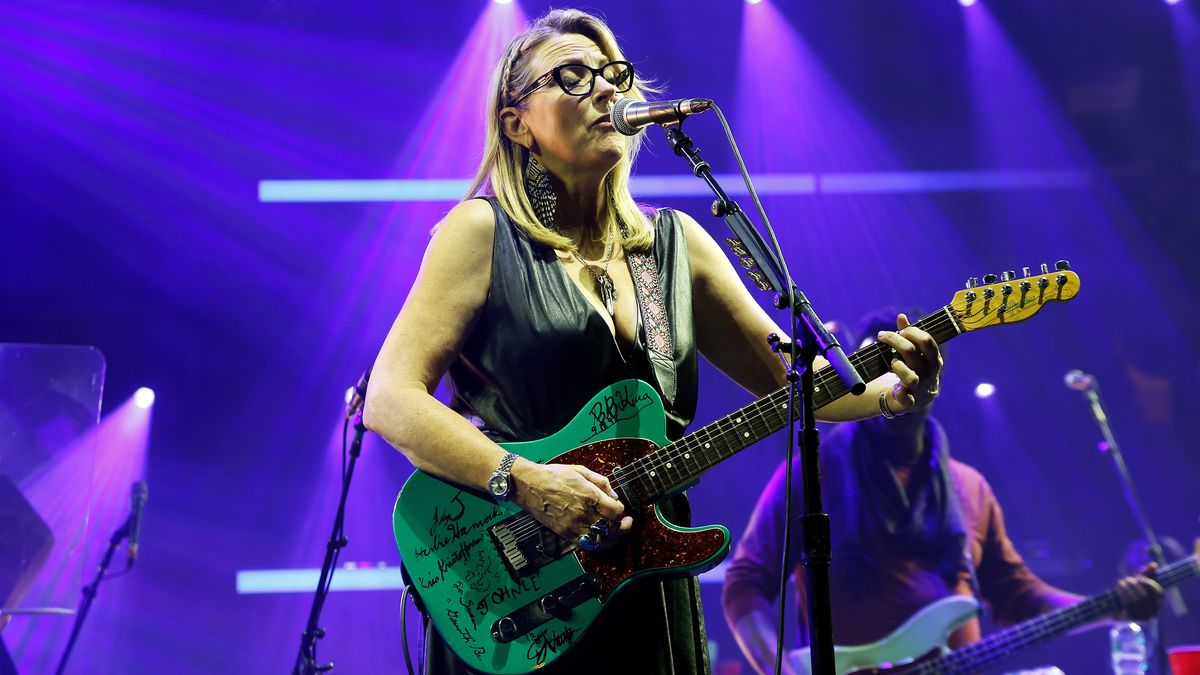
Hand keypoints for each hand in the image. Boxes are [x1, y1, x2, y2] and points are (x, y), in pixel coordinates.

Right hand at [512, 461, 632, 548]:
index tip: (619, 507)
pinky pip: (585, 544)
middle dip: (622, 527)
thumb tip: (613, 495)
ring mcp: (573, 525)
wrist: (529, 485)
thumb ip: (601, 482)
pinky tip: (598, 536)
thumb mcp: (580, 470)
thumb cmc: (554, 475)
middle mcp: (583, 512)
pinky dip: (594, 543)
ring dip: (610, 538)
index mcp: (589, 495)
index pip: (616, 511)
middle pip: (611, 528)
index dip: (621, 510)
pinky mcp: (564, 533)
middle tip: (626, 523)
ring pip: (600, 540)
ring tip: (614, 533)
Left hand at [876, 313, 942, 412]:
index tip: (900, 331)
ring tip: (893, 362)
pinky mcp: (910, 402)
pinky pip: (905, 398)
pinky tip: (895, 388)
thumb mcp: (915, 353)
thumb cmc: (915, 370)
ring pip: (910, 377)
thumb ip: (908, 335)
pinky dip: (899, 393)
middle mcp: (929, 373)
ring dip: (897, 366)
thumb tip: (901, 316)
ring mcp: (920, 388)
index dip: (911, 332)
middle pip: (912, 353)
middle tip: (883, 336)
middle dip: (895, 341)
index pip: (927, 341)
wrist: (917, 400)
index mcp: (934, 360)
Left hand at [1114, 562, 1162, 621]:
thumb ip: (1146, 574)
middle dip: (1135, 585)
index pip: (1158, 592)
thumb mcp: (1138, 583)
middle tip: (1128, 579)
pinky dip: (1122, 595)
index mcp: (1159, 603)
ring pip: (1136, 600)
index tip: (1140, 577)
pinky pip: (1128, 605)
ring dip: (1127, 588)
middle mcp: (1154, 612)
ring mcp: (1144, 617)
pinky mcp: (1133, 619)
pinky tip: (1118, 590)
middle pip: (1145, 595)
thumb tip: (1154, 564)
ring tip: (1121, 582)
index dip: (1149, 583)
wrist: (1114, 607)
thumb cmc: (1129, 593)